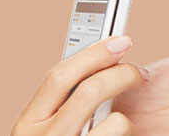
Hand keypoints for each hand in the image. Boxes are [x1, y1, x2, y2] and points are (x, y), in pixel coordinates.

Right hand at [11, 35, 146, 135]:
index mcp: (28, 124)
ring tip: (122, 126)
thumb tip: (100, 63)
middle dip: (123, 74)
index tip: (121, 41)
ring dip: (126, 119)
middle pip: (92, 91)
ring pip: (116, 122)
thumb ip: (61, 102)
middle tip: (140, 74)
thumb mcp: (42, 130)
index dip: (94, 53)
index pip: (60, 75)